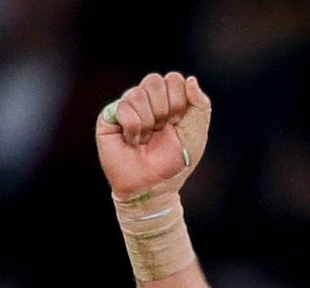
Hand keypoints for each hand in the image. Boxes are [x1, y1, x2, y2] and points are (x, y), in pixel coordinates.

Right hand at [96, 72, 211, 203]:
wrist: (154, 187)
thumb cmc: (174, 162)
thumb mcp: (196, 134)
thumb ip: (200, 105)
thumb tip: (190, 78)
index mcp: (168, 99)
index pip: (173, 79)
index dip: (178, 102)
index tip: (178, 124)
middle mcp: (146, 100)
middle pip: (154, 80)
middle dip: (163, 110)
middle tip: (161, 131)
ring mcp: (127, 106)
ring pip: (138, 93)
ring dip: (148, 123)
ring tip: (146, 139)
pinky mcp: (109, 117)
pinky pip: (123, 107)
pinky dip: (134, 128)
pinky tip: (133, 142)